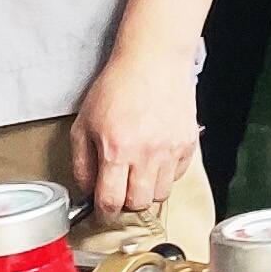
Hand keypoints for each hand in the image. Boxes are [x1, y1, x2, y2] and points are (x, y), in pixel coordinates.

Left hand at [70, 37, 199, 222]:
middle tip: (120, 191)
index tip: (102, 209)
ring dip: (146, 190)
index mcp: (117, 150)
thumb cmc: (118, 86)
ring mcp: (171, 149)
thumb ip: (82, 162)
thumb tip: (88, 188)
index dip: (103, 211)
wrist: (153, 60)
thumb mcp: (84, 123)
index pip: (110, 201)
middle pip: (138, 204)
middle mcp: (146, 154)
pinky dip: (166, 175)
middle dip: (125, 203)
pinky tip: (155, 159)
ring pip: (160, 194)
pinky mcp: (188, 143)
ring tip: (138, 174)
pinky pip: (178, 175)